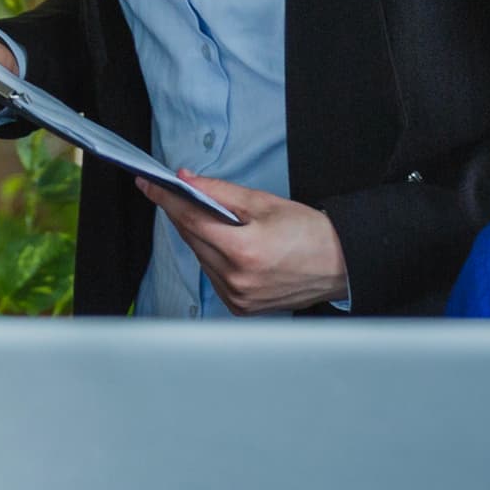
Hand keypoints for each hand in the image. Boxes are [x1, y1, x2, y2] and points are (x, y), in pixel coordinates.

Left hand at [141, 173, 350, 312]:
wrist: (341, 265)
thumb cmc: (310, 233)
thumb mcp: (264, 202)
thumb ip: (220, 192)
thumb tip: (186, 181)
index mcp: (243, 251)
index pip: (190, 220)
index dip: (166, 199)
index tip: (148, 184)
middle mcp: (237, 281)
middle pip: (192, 240)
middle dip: (182, 214)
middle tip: (175, 193)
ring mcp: (238, 299)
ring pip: (201, 259)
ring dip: (199, 237)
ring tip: (211, 220)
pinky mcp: (240, 308)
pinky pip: (213, 277)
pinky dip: (213, 259)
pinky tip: (225, 246)